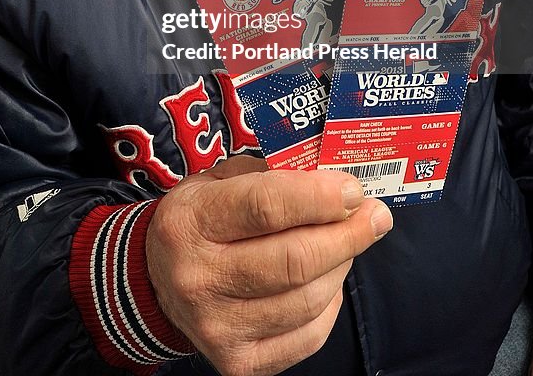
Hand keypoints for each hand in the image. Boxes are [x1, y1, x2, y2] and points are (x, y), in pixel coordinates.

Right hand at [146, 156, 392, 375]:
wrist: (156, 281)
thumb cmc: (201, 219)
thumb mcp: (219, 181)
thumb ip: (271, 175)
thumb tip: (335, 180)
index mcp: (191, 221)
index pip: (265, 207)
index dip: (319, 198)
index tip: (354, 189)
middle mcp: (198, 278)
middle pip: (294, 260)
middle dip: (347, 235)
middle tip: (375, 216)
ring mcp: (216, 328)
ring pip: (307, 300)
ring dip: (341, 266)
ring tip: (349, 243)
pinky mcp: (237, 363)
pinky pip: (307, 336)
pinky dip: (329, 305)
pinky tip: (328, 281)